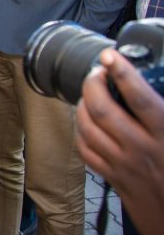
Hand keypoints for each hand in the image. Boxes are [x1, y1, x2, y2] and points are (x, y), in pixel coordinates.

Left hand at [77, 49, 163, 234]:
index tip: (112, 56)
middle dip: (93, 84)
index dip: (122, 72)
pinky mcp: (113, 178)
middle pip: (103, 109)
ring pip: (88, 127)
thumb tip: (159, 91)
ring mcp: (123, 165)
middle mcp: (141, 149)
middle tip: (97, 72)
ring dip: (82, 104)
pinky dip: (80, 131)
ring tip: (89, 92)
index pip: (139, 97)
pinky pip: (86, 150)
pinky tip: (85, 122)